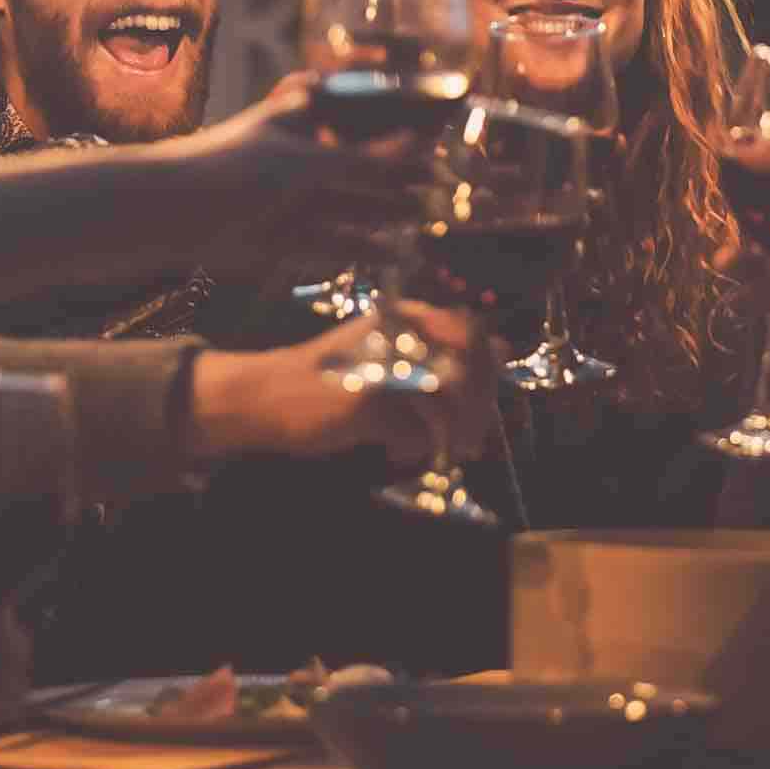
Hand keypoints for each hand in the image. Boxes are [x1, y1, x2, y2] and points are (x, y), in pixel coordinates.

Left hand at [153, 76, 438, 279]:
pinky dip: (362, 249)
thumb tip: (415, 145)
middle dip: (396, 179)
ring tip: (426, 221)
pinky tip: (395, 255)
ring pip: (348, 209)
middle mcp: (298, 160)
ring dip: (385, 215)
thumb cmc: (233, 169)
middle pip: (356, 169)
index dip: (391, 128)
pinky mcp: (285, 241)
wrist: (172, 215)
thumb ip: (362, 161)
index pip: (355, 119)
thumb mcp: (305, 160)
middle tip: (441, 186)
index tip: (432, 135)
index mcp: (299, 122)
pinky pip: (332, 244)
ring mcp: (292, 202)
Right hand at [190, 301, 493, 465]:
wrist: (267, 392)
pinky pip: (415, 432)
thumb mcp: (388, 352)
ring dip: (451, 435)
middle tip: (472, 441)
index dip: (488, 371)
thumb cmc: (332, 375)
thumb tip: (502, 347)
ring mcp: (383, 368)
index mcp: (406, 318)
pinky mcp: (368, 404)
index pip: (471, 335)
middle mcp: (398, 336)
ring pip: (446, 406)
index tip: (488, 402)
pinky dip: (412, 446)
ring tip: (443, 451)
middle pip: (465, 372)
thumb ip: (441, 349)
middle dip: (476, 412)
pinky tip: (397, 450)